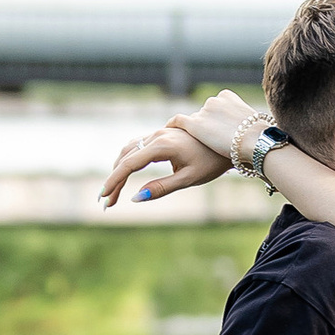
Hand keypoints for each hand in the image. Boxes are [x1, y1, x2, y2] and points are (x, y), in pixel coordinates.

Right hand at [101, 120, 220, 209]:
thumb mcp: (188, 179)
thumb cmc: (212, 162)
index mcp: (162, 145)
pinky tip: (125, 173)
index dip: (114, 182)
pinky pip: (138, 145)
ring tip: (113, 191)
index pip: (129, 164)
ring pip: (130, 150)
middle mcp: (157, 135)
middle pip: (126, 157)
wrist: (230, 142)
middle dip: (114, 180)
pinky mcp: (163, 134)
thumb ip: (161, 188)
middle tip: (107, 202)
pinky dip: (128, 160)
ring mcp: (159, 132)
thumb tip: (135, 198)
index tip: (104, 198)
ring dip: (119, 169)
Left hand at [174, 88, 263, 161]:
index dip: (215, 121)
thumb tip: (239, 133)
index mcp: (228, 96)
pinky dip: (172, 126)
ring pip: (194, 122)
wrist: (255, 141)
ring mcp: (203, 112)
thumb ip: (241, 123)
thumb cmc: (258, 137)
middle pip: (204, 114)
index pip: (216, 108)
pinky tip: (169, 133)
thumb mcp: (252, 123)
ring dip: (195, 132)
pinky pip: (178, 122)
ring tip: (194, 145)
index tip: (218, 132)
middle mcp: (214, 100)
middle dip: (207, 127)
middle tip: (210, 143)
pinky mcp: (195, 124)